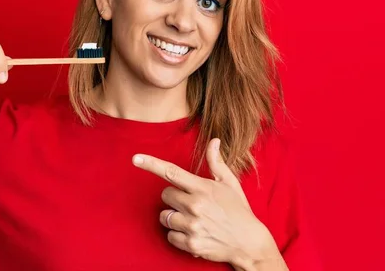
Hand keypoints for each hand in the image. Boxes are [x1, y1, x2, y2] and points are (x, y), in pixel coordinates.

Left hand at [132, 138, 284, 269]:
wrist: (249, 242)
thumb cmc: (238, 210)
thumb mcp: (230, 183)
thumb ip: (217, 162)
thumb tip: (214, 141)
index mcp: (203, 188)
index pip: (172, 172)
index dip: (151, 164)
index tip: (135, 158)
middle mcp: (195, 205)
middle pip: (165, 195)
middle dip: (173, 198)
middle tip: (190, 203)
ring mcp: (192, 225)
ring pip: (165, 216)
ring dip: (173, 217)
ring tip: (192, 219)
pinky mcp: (191, 243)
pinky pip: (170, 236)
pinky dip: (177, 235)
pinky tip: (193, 232)